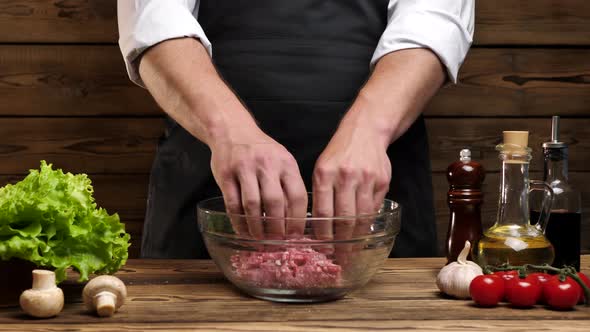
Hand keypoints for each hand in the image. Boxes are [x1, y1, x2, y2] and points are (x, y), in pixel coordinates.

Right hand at [210, 128, 307, 239]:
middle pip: (275, 202)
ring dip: (256, 226)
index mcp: (286, 163)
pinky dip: (238, 221)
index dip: (297, 219)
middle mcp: (267, 164)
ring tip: (259, 238)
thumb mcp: (281, 161)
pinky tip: (242, 229)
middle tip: (276, 241)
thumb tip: (294, 220)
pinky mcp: (226, 174)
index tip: (295, 235)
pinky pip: (232, 203)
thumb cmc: (261, 150)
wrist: (233, 130)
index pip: (297, 195)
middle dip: (277, 227)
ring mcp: (244, 168)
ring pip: (252, 205)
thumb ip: (288, 185)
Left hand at [312, 108, 391, 241]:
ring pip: (361, 216)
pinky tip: (363, 230)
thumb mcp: (322, 167)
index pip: (323, 211)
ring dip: (356, 235)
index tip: (323, 246)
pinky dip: (368, 221)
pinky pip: (374, 208)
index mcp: (325, 173)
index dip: (323, 233)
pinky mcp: (382, 181)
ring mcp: (366, 179)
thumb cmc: (339, 152)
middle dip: (341, 240)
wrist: (365, 131)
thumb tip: (320, 224)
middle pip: (344, 218)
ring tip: (352, 248)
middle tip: (340, 256)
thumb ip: (321, 192)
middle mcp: (346, 176)